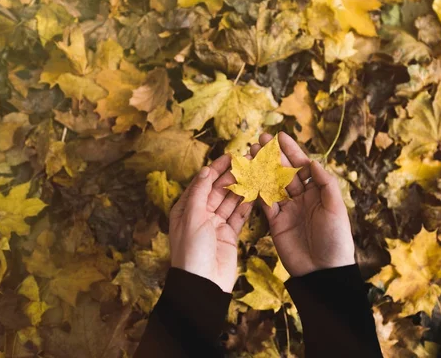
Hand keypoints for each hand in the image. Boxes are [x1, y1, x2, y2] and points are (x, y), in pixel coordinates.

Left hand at [169, 154, 253, 291]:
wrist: (203, 283)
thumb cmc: (191, 250)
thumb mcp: (192, 217)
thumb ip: (200, 192)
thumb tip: (205, 170)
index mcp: (186, 209)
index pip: (202, 183)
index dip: (215, 169)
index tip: (229, 157)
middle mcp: (201, 215)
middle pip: (217, 191)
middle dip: (231, 177)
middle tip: (247, 163)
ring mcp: (216, 225)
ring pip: (229, 202)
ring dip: (240, 188)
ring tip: (254, 173)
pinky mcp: (229, 235)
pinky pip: (238, 216)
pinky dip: (246, 205)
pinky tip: (254, 193)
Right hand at [250, 132, 354, 276]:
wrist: (322, 271)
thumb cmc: (336, 239)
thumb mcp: (335, 208)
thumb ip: (325, 184)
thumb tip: (313, 162)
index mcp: (318, 192)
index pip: (302, 167)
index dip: (291, 151)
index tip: (280, 136)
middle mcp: (302, 198)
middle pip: (284, 172)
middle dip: (273, 155)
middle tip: (260, 139)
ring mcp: (287, 210)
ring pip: (272, 184)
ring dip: (261, 168)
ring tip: (250, 152)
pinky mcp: (275, 223)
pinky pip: (264, 203)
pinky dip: (256, 189)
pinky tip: (248, 175)